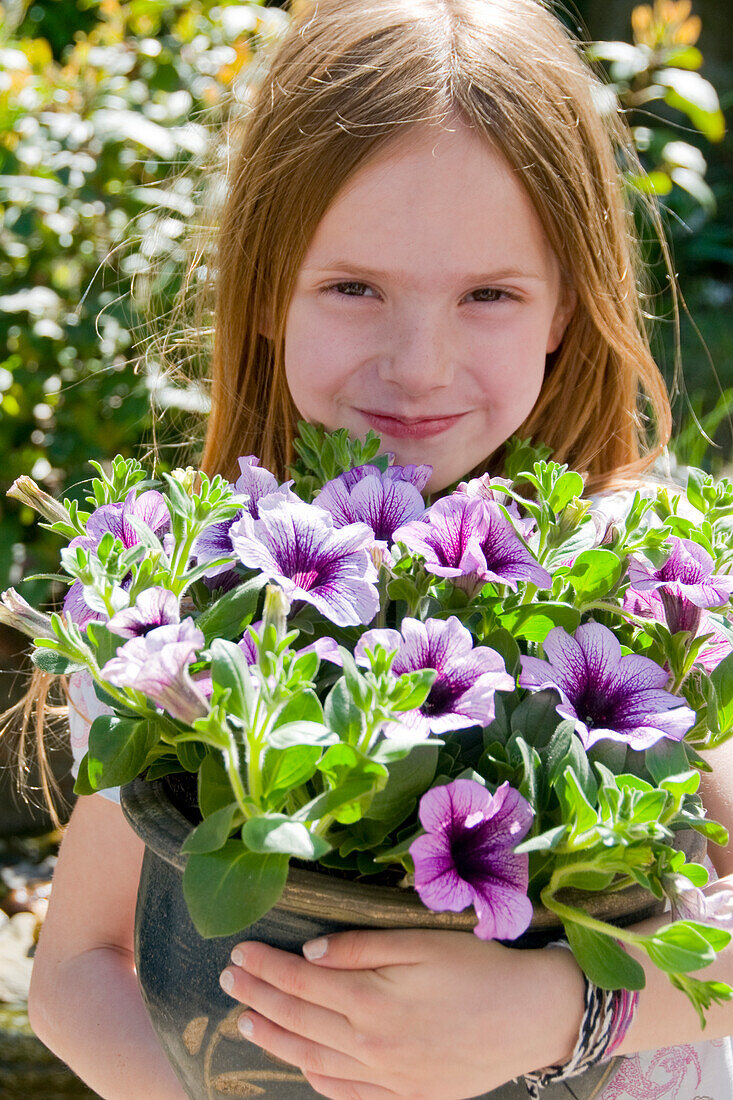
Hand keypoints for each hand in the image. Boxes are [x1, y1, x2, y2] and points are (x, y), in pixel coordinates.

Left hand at [219, 928, 584, 1099]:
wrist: (531, 1018)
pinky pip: (345, 1094)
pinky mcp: (404, 1095)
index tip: (237, 952)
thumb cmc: (478, 969)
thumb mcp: (420, 943)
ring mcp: (386, 1078)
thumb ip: (361, 947)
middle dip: (257, 998)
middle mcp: (370, 1045)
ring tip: (245, 1022)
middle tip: (227, 979)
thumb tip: (310, 953)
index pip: (299, 982)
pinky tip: (300, 1063)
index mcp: (372, 1000)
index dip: (264, 967)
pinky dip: (314, 1078)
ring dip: (273, 1039)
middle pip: (298, 1020)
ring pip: (312, 1059)